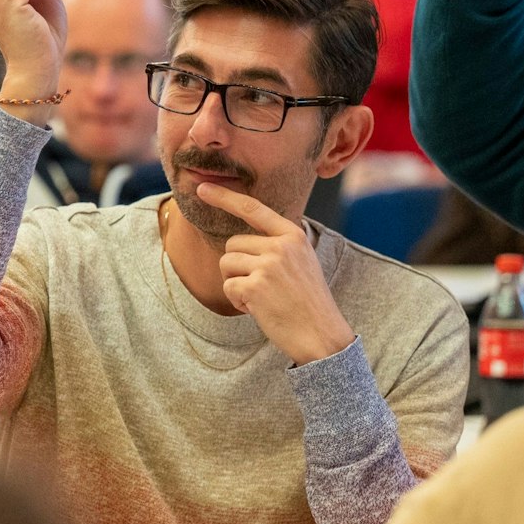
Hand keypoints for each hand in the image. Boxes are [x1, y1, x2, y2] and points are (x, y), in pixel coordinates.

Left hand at [193, 184, 354, 365]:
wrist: (322, 335)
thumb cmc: (308, 301)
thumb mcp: (302, 261)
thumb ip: (277, 244)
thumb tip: (241, 237)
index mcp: (293, 235)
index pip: (252, 208)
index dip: (224, 197)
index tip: (202, 188)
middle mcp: (281, 245)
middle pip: (232, 243)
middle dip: (237, 265)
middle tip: (260, 286)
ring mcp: (268, 265)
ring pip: (226, 263)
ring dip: (236, 283)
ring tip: (261, 297)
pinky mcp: (256, 287)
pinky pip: (228, 286)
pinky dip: (237, 301)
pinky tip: (259, 309)